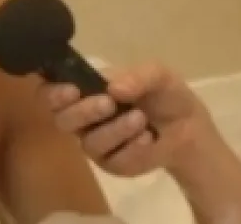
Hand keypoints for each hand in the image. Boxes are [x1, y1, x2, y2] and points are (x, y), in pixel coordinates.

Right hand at [43, 61, 210, 176]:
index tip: (71, 90)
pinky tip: (147, 139)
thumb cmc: (164, 94)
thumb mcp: (157, 75)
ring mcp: (96, 144)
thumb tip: (114, 87)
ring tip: (141, 119)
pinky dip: (132, 148)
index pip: (51, 92)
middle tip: (109, 103)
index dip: (53, 93)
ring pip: (90, 143)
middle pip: (63, 120)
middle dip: (84, 111)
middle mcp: (84, 118)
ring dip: (116, 129)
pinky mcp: (112, 165)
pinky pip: (113, 160)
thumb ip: (137, 76)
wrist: (188, 126)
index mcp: (87, 90)